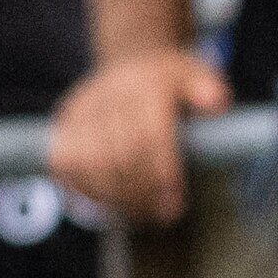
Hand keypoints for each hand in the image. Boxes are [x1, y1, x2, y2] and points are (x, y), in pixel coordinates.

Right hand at [49, 42, 225, 223]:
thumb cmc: (170, 81)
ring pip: (88, 166)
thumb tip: (216, 104)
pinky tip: (109, 207)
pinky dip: (85, 192)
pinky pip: (65, 169)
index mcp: (143, 84)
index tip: (174, 205)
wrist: (131, 61)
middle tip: (162, 216)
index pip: (148, 135)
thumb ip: (208, 88)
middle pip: (117, 156)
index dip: (160, 174)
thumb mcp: (196, 74)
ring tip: (139, 215)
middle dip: (140, 193)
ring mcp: (78, 112)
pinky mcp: (61, 128)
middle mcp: (106, 96)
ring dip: (113, 198)